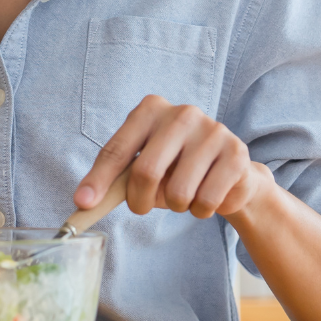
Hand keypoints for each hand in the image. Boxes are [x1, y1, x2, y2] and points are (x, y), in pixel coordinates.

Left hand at [73, 95, 272, 220]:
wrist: (229, 172)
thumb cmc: (176, 168)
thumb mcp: (142, 167)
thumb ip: (115, 181)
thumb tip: (83, 203)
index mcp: (151, 110)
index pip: (117, 149)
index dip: (98, 179)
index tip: (83, 203)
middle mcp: (182, 113)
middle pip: (146, 172)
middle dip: (139, 202)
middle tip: (142, 208)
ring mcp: (212, 131)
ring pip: (179, 192)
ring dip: (177, 207)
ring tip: (184, 196)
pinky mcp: (236, 153)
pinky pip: (207, 201)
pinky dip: (201, 211)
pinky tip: (208, 197)